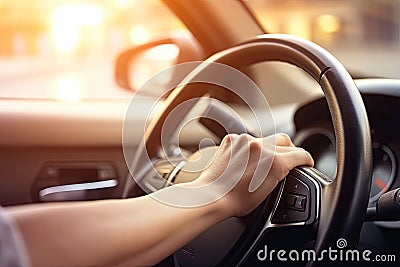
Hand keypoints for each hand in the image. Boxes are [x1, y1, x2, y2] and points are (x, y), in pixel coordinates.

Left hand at [195, 133, 313, 216]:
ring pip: (267, 138)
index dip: (306, 160)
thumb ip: (282, 172)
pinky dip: (251, 148)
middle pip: (286, 141)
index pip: (300, 154)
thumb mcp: (269, 191)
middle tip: (289, 161)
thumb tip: (288, 165)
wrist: (212, 195)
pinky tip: (247, 161)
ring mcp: (245, 140)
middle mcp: (261, 146)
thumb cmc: (237, 200)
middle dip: (291, 151)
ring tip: (263, 164)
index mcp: (274, 161)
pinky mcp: (232, 139)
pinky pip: (249, 140)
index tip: (306, 163)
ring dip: (269, 149)